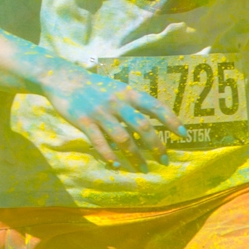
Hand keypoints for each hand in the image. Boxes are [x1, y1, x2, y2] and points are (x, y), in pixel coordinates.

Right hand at [35, 60, 184, 167]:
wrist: (64, 80)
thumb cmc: (95, 87)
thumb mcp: (117, 88)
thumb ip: (133, 102)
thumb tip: (155, 120)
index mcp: (128, 93)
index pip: (155, 107)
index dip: (171, 121)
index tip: (184, 135)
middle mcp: (117, 103)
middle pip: (142, 127)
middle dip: (156, 146)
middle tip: (164, 160)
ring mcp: (100, 113)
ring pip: (123, 138)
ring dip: (135, 156)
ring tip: (143, 169)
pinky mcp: (84, 121)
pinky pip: (99, 143)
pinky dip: (109, 156)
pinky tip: (116, 165)